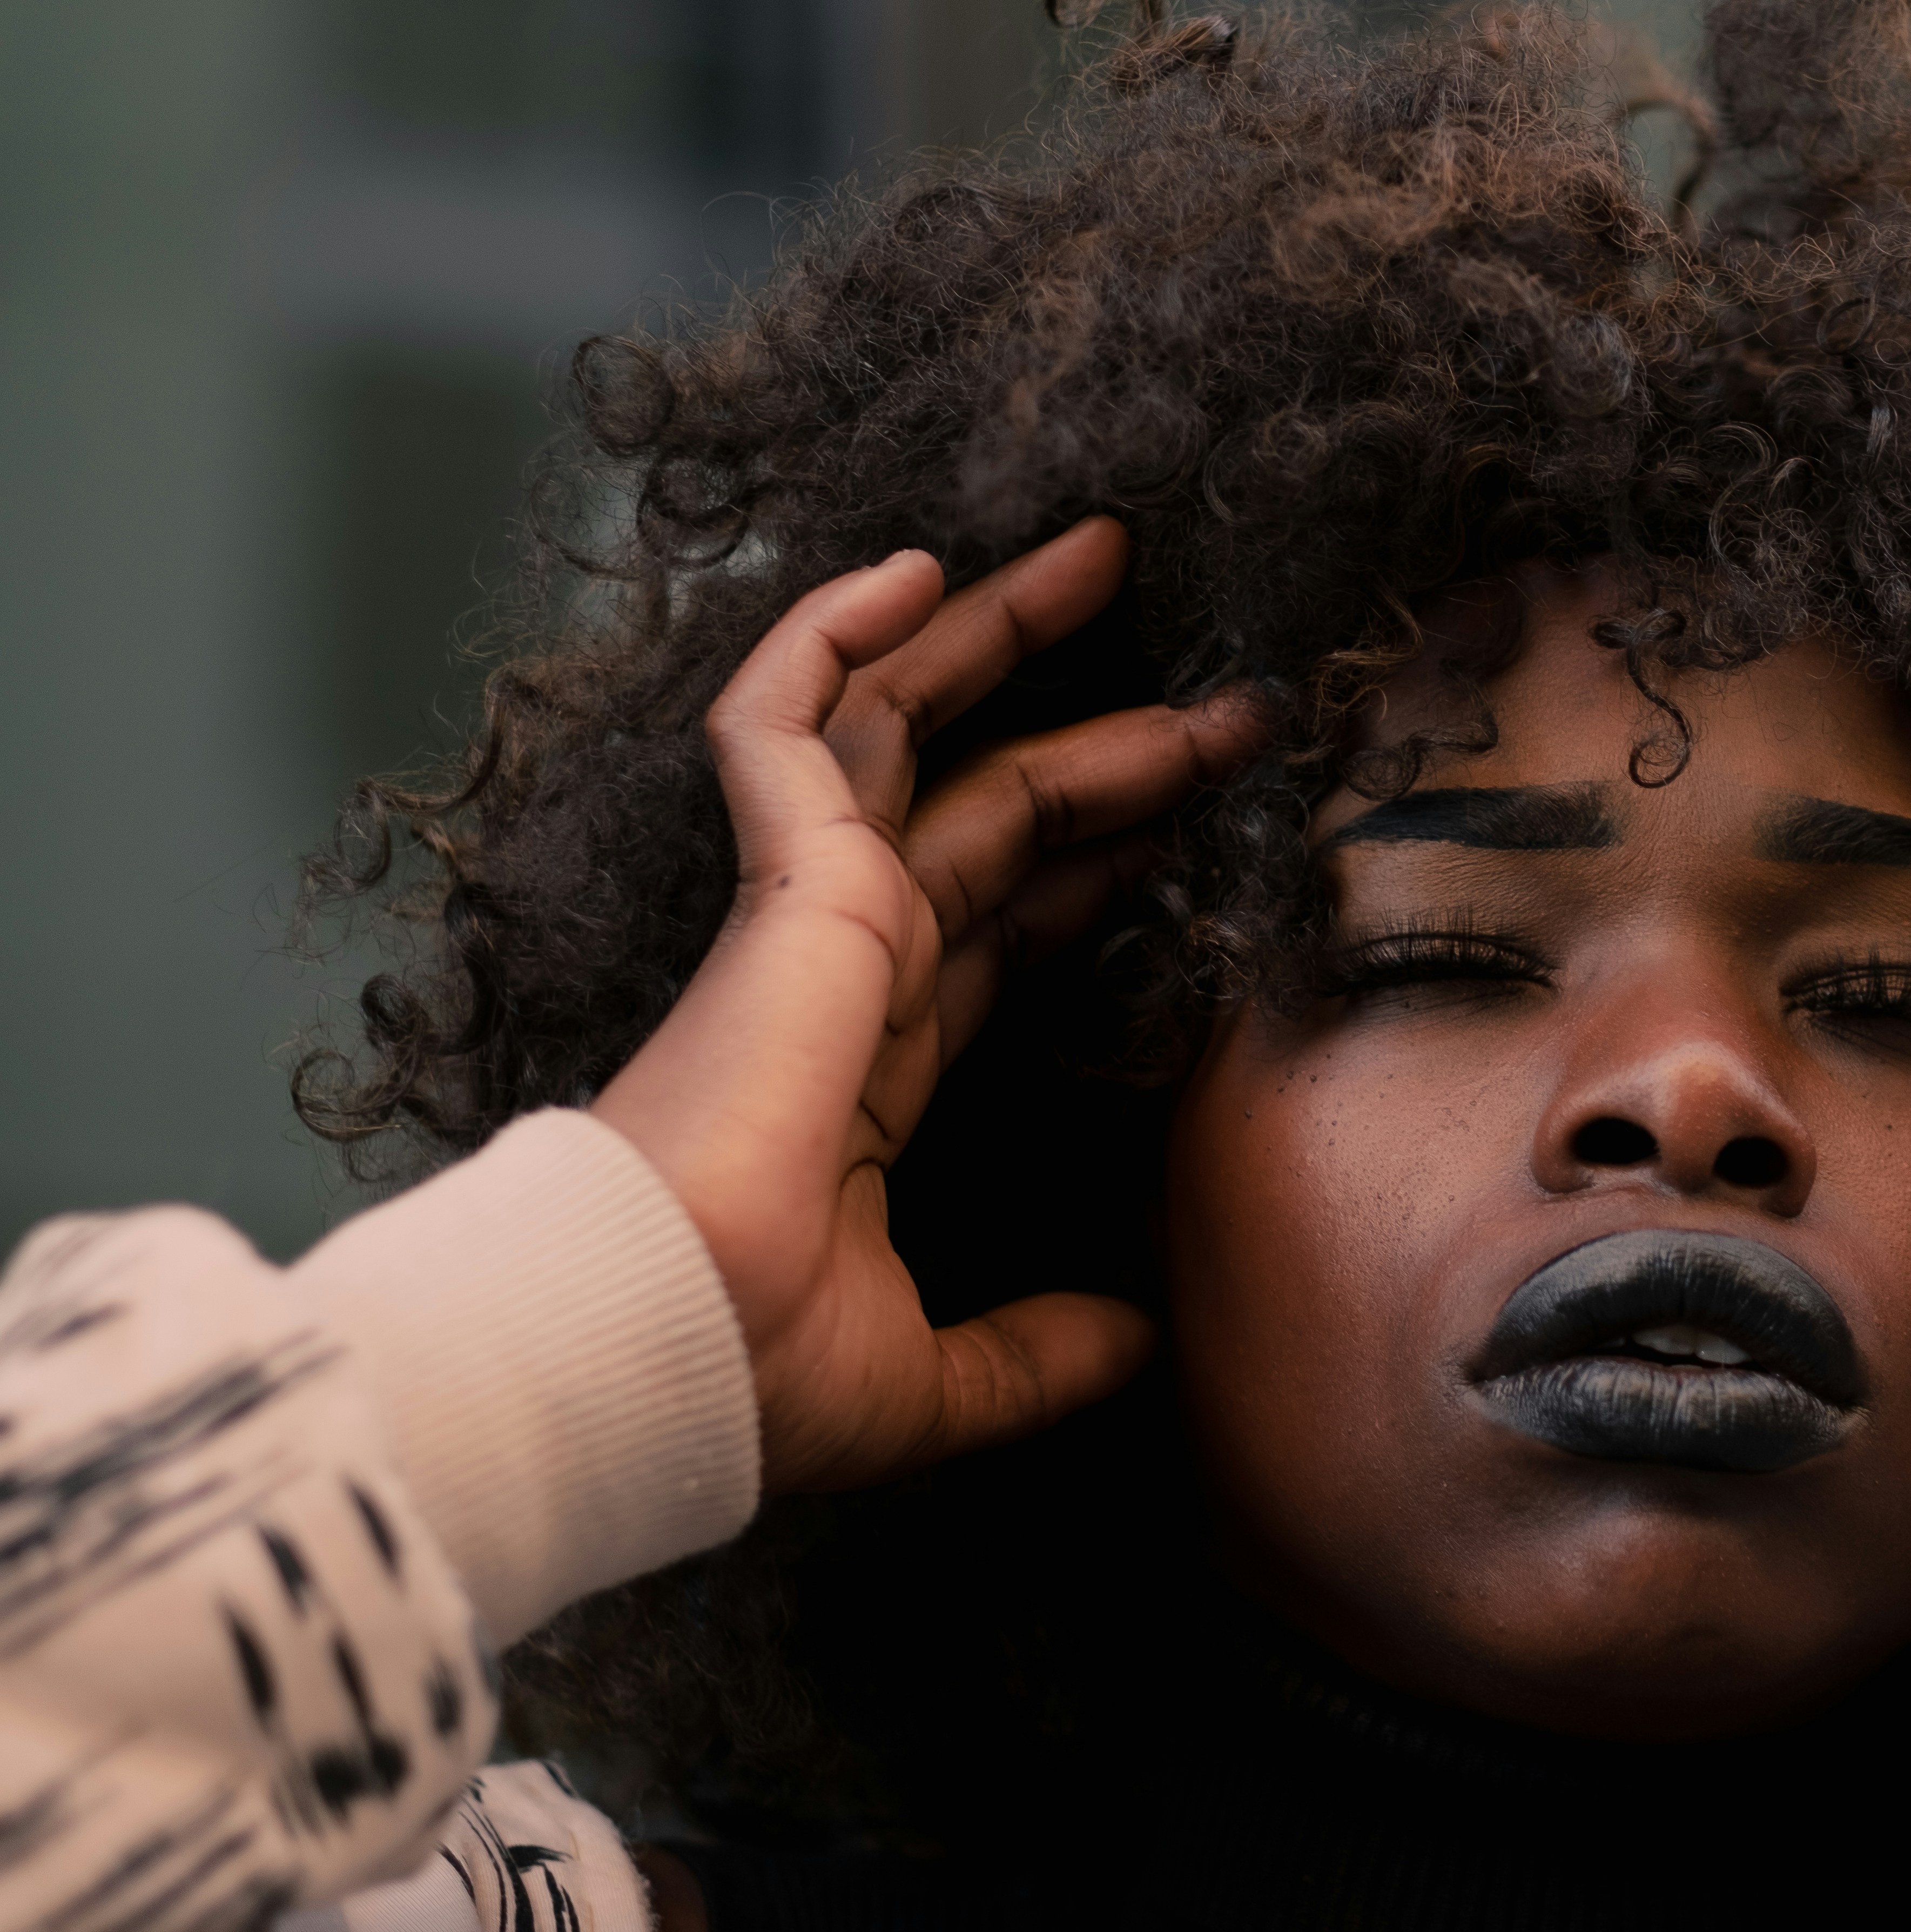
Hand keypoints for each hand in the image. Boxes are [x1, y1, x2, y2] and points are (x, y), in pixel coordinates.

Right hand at [591, 519, 1262, 1491]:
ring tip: (1112, 548)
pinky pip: (788, 719)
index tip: (1197, 803)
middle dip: (1099, 726)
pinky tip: (917, 565)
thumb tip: (1140, 1342)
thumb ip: (1039, 1356)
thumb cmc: (758, 1383)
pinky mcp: (782, 886)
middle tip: (1221, 674)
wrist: (668, 1362)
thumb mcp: (940, 1382)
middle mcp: (845, 975)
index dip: (1096, 852)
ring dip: (1001, 634)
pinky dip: (835, 634)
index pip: (1002, 920)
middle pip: (980, 800)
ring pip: (906, 729)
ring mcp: (809, 919)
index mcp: (873, 1069)